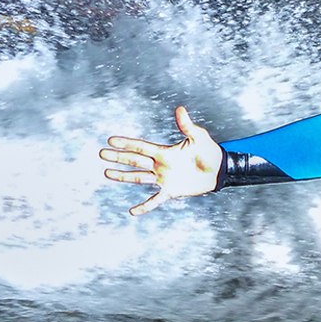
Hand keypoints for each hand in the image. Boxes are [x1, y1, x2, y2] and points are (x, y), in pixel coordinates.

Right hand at [100, 106, 222, 215]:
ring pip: (138, 178)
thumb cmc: (210, 152)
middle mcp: (160, 165)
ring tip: (107, 173)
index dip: (126, 143)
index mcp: (164, 152)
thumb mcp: (198, 137)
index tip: (110, 140)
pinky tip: (133, 212)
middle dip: (118, 157)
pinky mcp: (171, 191)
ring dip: (123, 176)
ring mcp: (164, 179)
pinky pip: (155, 200)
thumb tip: (180, 109)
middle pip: (135, 160)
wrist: (219, 170)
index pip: (141, 146)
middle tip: (101, 154)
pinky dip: (145, 207)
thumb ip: (187, 126)